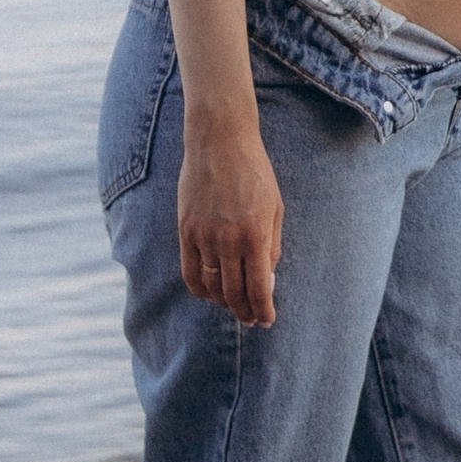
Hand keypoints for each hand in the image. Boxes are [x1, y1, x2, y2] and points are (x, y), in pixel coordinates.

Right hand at [178, 119, 284, 322]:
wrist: (220, 141)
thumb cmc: (255, 172)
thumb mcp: (275, 207)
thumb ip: (272, 246)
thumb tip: (267, 281)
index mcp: (256, 234)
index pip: (259, 288)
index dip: (264, 310)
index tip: (267, 320)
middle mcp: (228, 240)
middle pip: (233, 293)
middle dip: (245, 312)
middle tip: (252, 319)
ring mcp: (203, 236)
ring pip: (211, 287)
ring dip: (224, 303)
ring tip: (234, 306)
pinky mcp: (185, 231)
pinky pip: (190, 272)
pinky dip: (200, 290)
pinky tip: (210, 293)